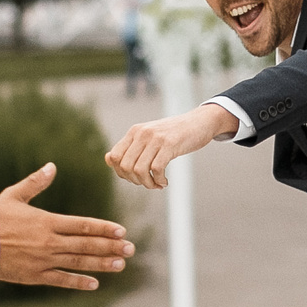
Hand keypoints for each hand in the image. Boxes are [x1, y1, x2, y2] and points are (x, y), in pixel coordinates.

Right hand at [0, 163, 133, 289]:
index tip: (121, 230)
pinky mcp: (35, 276)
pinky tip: (95, 284)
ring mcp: (44, 260)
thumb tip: (51, 166)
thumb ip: (35, 182)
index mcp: (47, 221)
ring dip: (102, 264)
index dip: (104, 228)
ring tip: (120, 264)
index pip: (83, 225)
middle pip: (87, 245)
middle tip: (131, 249)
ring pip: (79, 263)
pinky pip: (61, 280)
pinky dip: (78, 282)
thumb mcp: (14, 196)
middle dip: (111, 246)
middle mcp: (50, 241)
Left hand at [105, 104, 235, 189]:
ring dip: (147, 184)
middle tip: (148, 183)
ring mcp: (155, 138)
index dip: (121, 173)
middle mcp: (142, 133)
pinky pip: (156, 169)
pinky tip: (165, 182)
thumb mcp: (149, 136)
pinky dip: (159, 180)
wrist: (199, 122)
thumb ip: (130, 147)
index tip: (135, 178)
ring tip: (156, 184)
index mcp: (134, 132)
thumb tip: (107, 159)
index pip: (114, 157)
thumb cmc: (174, 133)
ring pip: (139, 170)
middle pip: (125, 166)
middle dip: (135, 181)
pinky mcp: (170, 145)